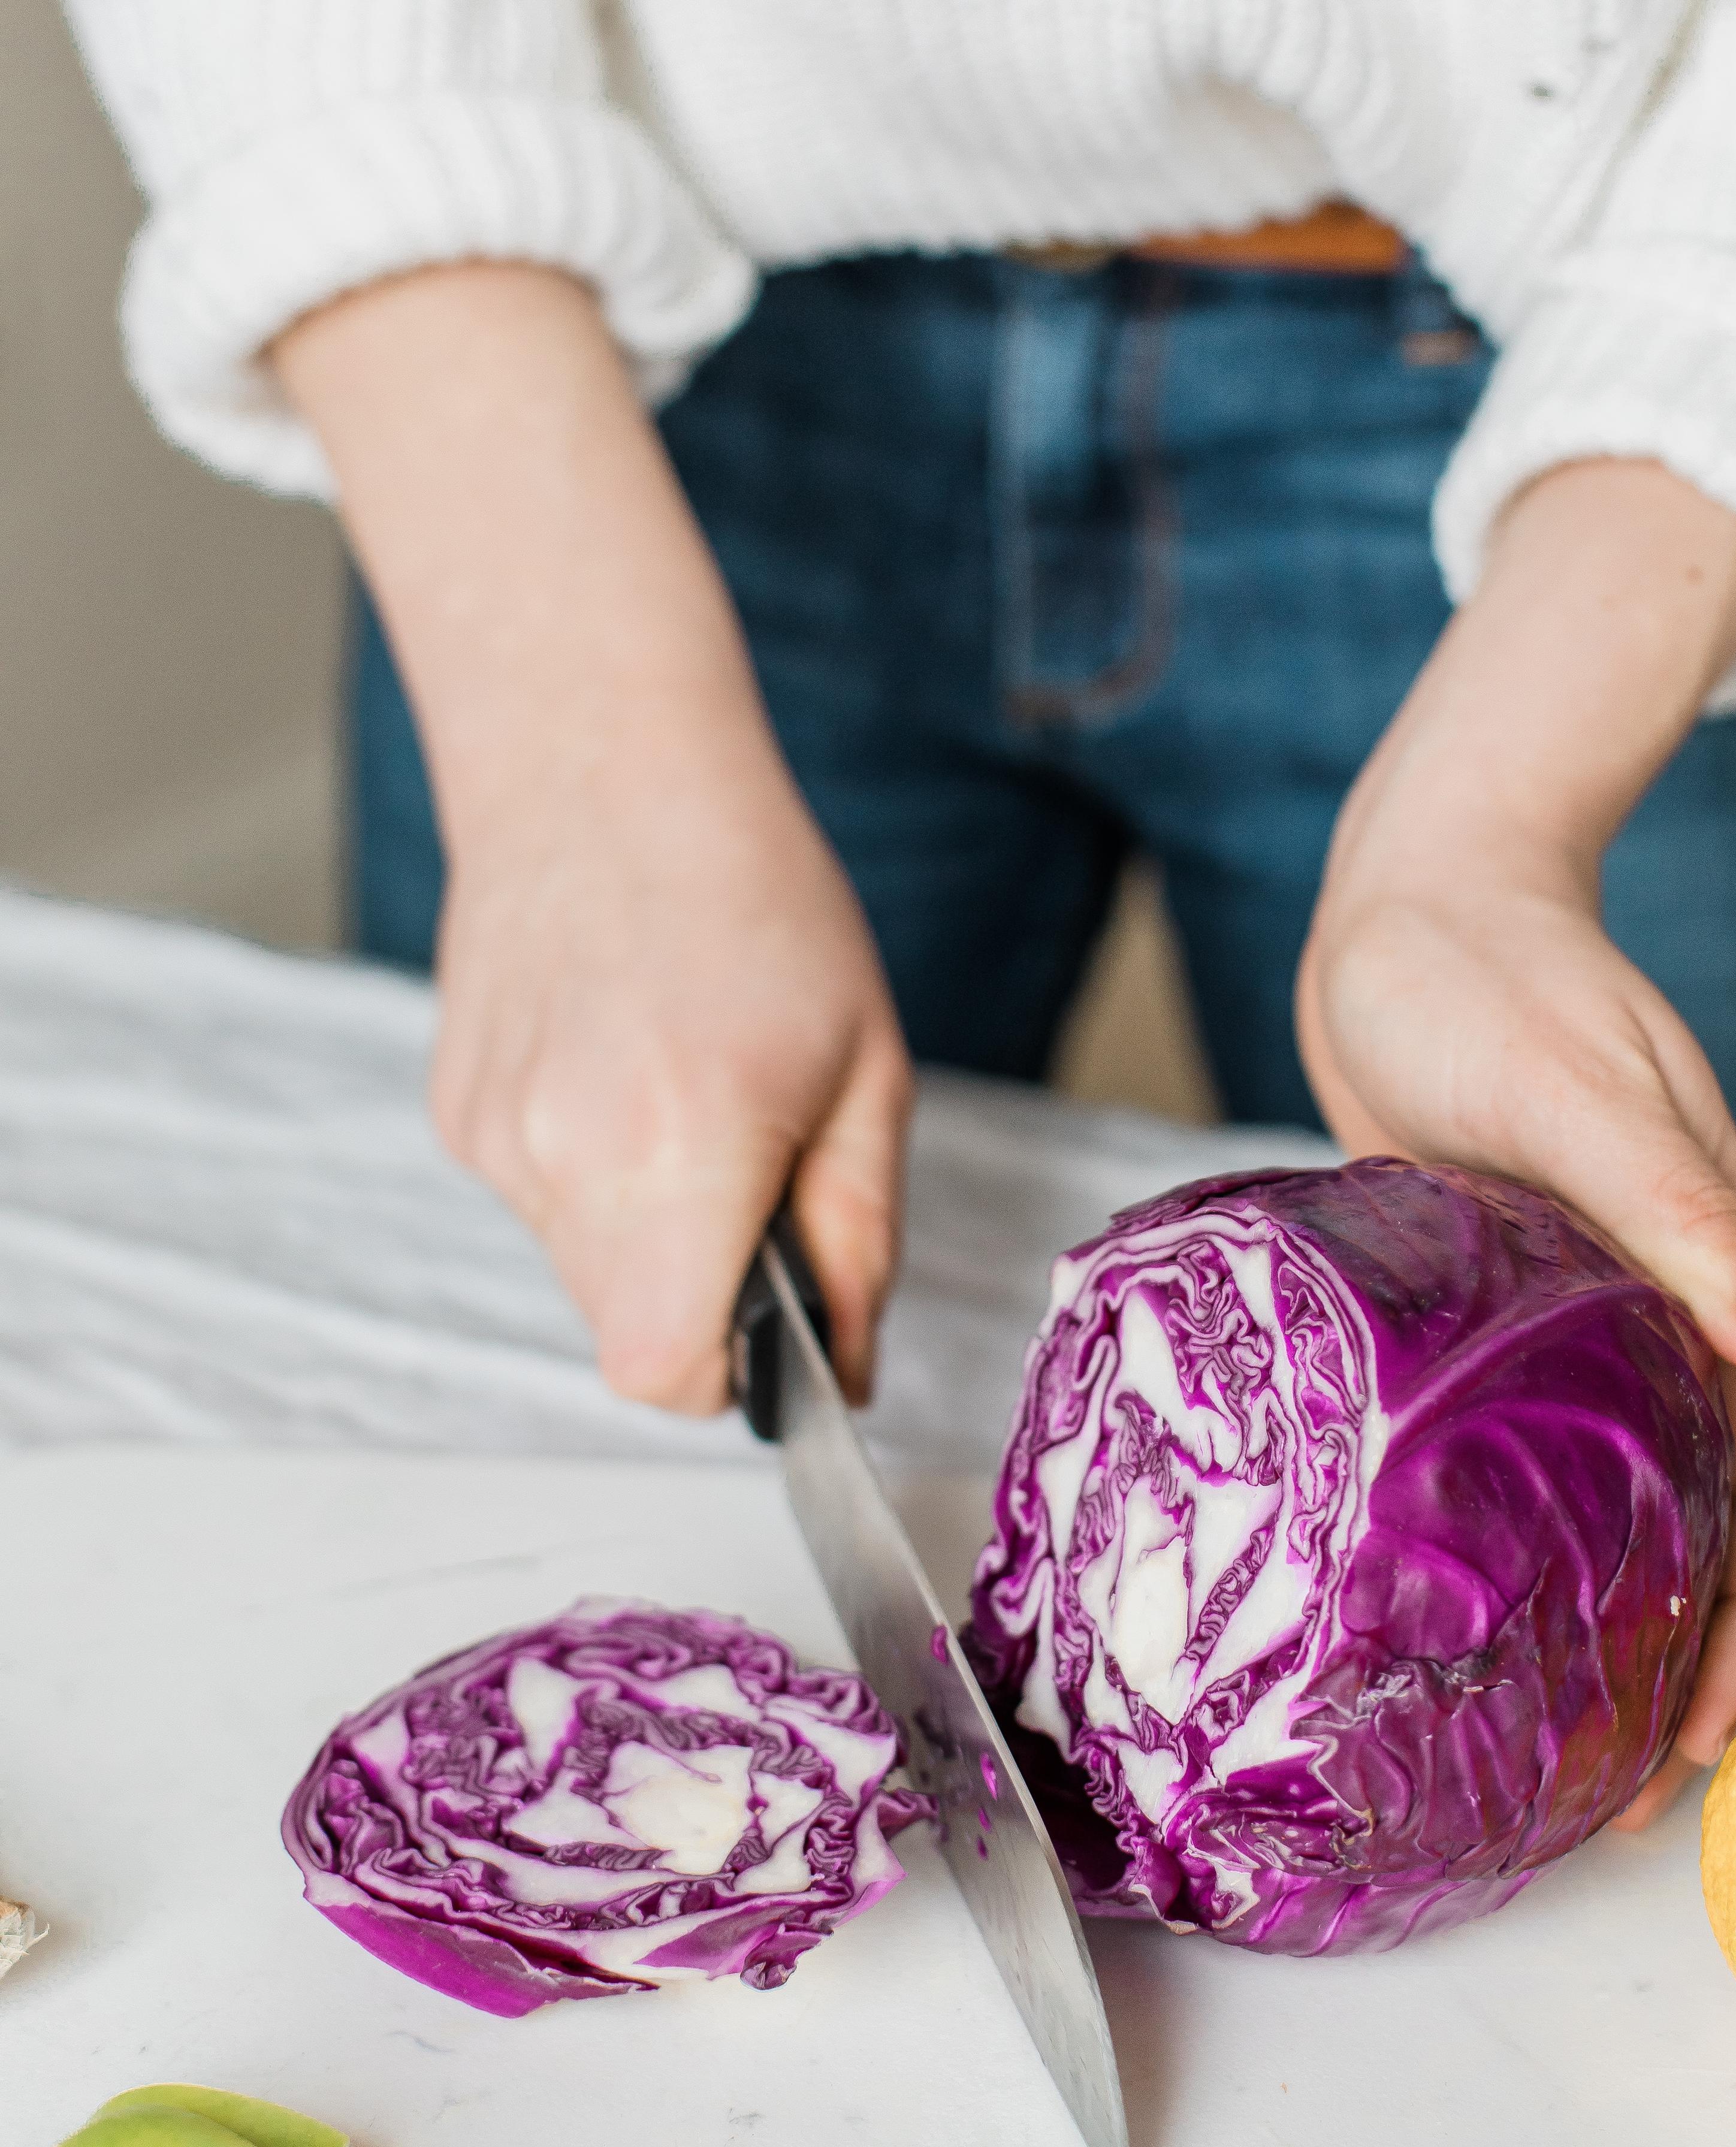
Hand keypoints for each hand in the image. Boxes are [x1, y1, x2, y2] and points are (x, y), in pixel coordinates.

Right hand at [433, 739, 910, 1413]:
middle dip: (700, 1295)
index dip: (727, 1376)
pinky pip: (541, 1200)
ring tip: (681, 1096)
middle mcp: (567, 1154)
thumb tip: (848, 1369)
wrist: (602, 771)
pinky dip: (591, 1171)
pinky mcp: (457, 1114)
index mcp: (685, 1146)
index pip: (663, 1369)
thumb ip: (860, 1242)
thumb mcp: (867, 1072)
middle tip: (749, 1175)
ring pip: (584, 1269)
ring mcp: (494, 1136)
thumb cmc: (756, 902)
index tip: (770, 1325)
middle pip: (627, 1332)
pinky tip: (620, 1067)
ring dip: (647, 1227)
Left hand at [1299, 848, 1735, 1823]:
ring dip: (1611, 1599)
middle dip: (1689, 1648)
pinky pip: (1537, 1426)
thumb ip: (1675, 1205)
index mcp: (1708, 1251)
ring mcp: (1581, 1293)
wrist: (1409, 901)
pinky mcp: (1500, 1287)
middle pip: (1710, 1500)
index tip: (1707, 1735)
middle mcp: (1660, 1288)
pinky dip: (1528, 1515)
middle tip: (1621, 1788)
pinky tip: (1466, 1587)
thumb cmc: (1484, 972)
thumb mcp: (1575, 1083)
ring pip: (1627, 1476)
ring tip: (1556, 1730)